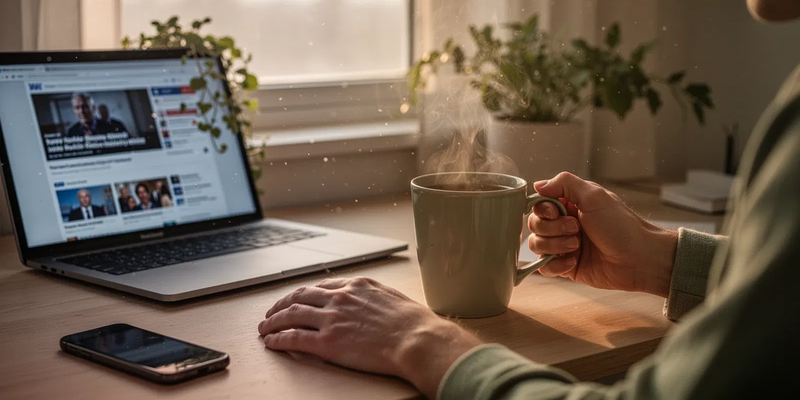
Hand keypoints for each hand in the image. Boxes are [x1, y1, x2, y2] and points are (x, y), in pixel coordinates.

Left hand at [257, 277, 481, 397]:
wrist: (416, 339)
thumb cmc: (414, 323)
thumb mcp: (393, 298)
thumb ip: (376, 297)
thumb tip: (375, 303)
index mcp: (356, 285)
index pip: (323, 286)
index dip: (306, 294)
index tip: (299, 299)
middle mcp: (340, 298)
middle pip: (300, 296)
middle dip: (282, 304)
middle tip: (272, 311)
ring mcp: (331, 319)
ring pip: (291, 314)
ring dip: (273, 320)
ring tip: (264, 327)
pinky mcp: (327, 342)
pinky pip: (294, 338)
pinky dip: (278, 339)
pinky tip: (271, 342)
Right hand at [528, 172, 677, 297]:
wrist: (639, 259)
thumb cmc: (622, 226)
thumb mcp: (594, 196)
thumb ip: (564, 183)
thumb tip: (537, 185)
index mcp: (570, 204)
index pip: (539, 204)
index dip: (543, 209)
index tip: (557, 212)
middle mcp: (564, 224)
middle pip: (534, 224)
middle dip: (552, 229)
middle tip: (576, 229)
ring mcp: (563, 246)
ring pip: (536, 245)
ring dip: (555, 246)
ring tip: (577, 247)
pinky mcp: (566, 266)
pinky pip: (544, 267)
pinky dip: (556, 265)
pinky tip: (574, 262)